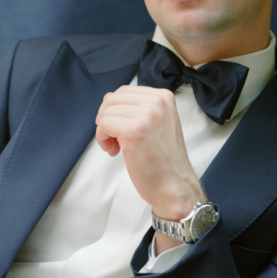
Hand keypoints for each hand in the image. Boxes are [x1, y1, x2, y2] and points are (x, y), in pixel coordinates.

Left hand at [95, 85, 205, 250]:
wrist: (175, 186)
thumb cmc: (164, 160)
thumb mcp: (157, 125)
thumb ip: (137, 109)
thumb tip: (108, 97)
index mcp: (164, 97)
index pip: (125, 91)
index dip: (116, 110)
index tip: (121, 129)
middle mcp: (157, 102)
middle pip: (113, 99)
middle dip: (107, 119)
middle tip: (115, 139)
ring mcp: (146, 115)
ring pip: (106, 112)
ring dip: (105, 131)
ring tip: (116, 148)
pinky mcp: (134, 130)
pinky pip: (103, 125)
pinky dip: (102, 139)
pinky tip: (113, 151)